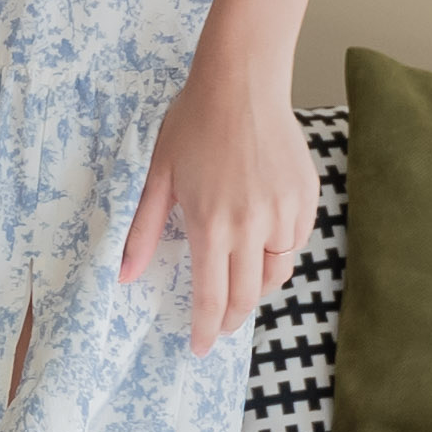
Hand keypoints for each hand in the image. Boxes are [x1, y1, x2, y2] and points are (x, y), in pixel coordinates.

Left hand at [117, 60, 316, 356]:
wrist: (243, 83)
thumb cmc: (194, 124)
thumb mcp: (159, 177)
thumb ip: (144, 231)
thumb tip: (125, 275)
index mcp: (212, 225)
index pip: (211, 297)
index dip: (204, 329)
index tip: (199, 348)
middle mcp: (252, 227)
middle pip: (246, 295)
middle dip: (230, 318)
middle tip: (218, 327)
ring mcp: (284, 213)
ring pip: (276, 273)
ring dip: (257, 286)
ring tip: (240, 285)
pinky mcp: (306, 199)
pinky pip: (294, 243)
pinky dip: (279, 252)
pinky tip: (261, 243)